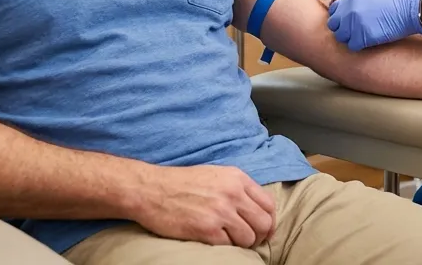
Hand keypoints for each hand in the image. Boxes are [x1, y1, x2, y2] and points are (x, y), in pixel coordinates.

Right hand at [130, 164, 275, 247]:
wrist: (152, 190)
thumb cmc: (182, 183)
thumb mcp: (216, 174)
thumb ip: (238, 188)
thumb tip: (257, 209)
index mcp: (237, 178)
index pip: (268, 204)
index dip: (269, 221)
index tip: (264, 230)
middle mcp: (232, 193)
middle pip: (264, 223)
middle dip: (260, 236)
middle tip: (250, 240)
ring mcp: (220, 212)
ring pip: (249, 238)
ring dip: (242, 244)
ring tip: (229, 240)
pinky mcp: (207, 229)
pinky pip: (229, 246)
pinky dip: (225, 247)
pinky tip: (215, 241)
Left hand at [327, 0, 421, 50]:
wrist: (409, 10)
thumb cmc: (395, 2)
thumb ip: (355, 4)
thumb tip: (347, 13)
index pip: (333, 11)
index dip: (339, 18)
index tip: (345, 22)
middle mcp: (349, 10)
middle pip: (334, 25)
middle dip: (342, 29)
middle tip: (353, 31)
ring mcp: (354, 24)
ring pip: (341, 37)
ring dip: (349, 38)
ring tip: (362, 36)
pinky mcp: (362, 37)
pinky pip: (352, 46)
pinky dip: (358, 46)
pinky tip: (367, 42)